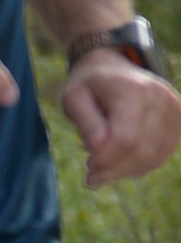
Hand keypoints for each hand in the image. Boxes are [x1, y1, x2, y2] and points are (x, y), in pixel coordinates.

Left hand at [62, 52, 180, 189]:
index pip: (125, 138)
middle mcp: (159, 96)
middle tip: (92, 175)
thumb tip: (98, 148)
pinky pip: (160, 156)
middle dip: (113, 169)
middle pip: (141, 151)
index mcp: (132, 89)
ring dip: (125, 170)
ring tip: (105, 167)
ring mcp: (174, 108)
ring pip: (153, 158)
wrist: (114, 68)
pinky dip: (138, 165)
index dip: (106, 160)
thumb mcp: (74, 99)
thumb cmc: (89, 86)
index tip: (89, 165)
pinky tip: (121, 161)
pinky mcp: (179, 120)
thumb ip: (85, 123)